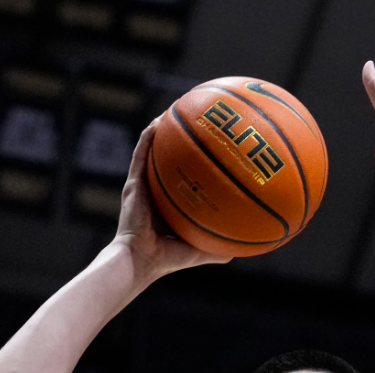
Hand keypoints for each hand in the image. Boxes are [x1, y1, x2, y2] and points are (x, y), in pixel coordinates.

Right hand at [110, 116, 231, 278]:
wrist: (140, 261)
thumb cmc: (168, 260)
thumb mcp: (200, 251)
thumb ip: (218, 249)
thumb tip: (242, 249)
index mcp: (170, 205)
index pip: (185, 179)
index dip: (196, 163)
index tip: (213, 149)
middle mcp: (156, 192)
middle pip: (170, 159)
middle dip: (182, 139)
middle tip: (200, 121)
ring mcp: (143, 186)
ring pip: (152, 150)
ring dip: (163, 129)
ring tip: (177, 109)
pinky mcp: (132, 184)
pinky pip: (140, 154)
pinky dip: (148, 137)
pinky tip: (158, 121)